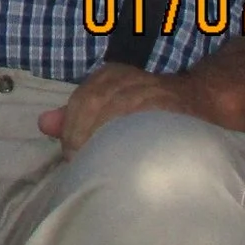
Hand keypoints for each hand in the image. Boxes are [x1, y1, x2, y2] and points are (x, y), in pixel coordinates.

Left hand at [37, 64, 206, 158]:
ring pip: (119, 111)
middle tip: (85, 166)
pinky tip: (129, 155)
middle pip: (95, 103)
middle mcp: (127, 77)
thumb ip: (75, 116)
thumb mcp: (108, 105)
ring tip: (103, 168)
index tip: (72, 156)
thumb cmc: (145, 108)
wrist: (200, 100)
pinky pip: (148, 119)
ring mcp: (150, 88)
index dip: (73, 129)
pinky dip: (136, 137)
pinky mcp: (172, 105)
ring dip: (108, 141)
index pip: (81, 100)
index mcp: (108, 76)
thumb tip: (44, 124)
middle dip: (85, 136)